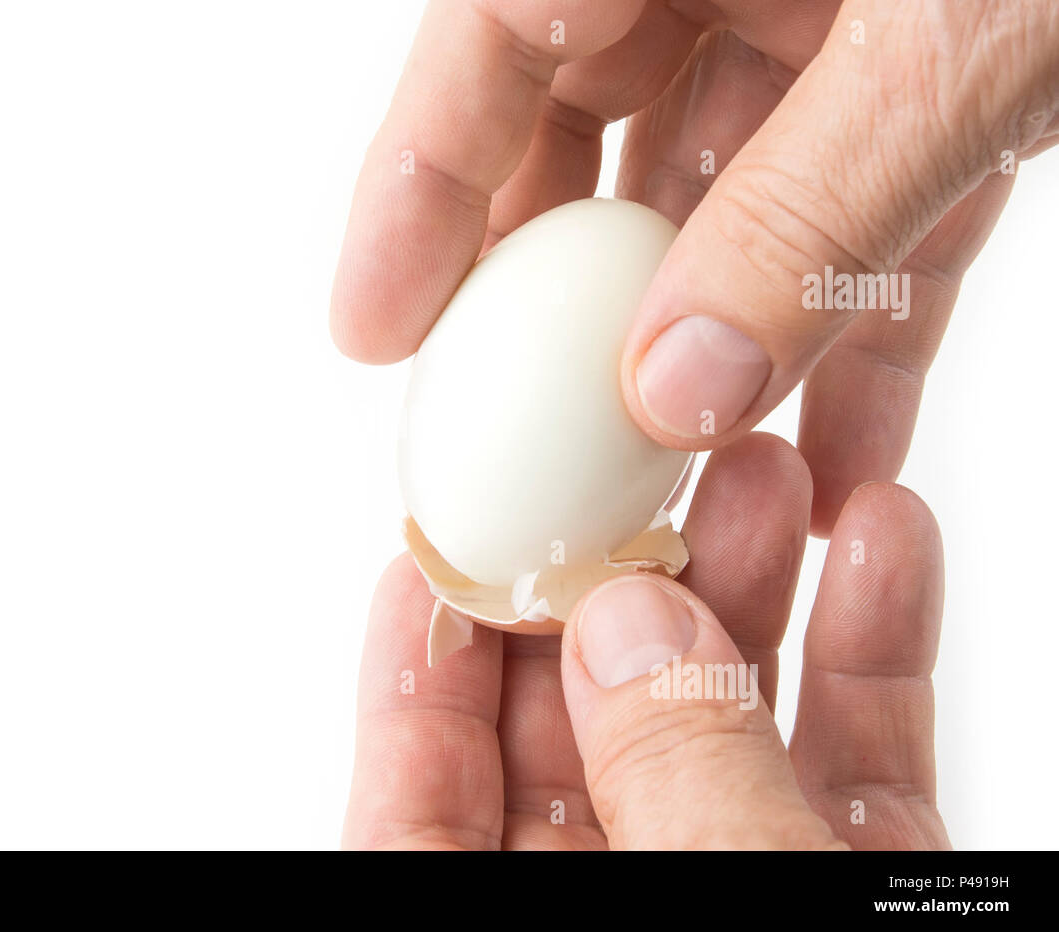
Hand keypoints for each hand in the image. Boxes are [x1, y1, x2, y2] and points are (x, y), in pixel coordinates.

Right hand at [330, 0, 1058, 534]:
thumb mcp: (959, 30)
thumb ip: (807, 213)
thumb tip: (670, 391)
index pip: (488, 40)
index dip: (414, 193)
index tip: (372, 331)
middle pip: (591, 140)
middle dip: (557, 301)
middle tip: (516, 434)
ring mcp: (834, 21)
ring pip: (723, 203)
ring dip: (707, 347)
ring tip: (666, 485)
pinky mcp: (939, 82)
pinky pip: (861, 222)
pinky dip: (851, 333)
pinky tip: (831, 452)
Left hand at [342, 434, 947, 848]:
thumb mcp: (709, 901)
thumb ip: (667, 775)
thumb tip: (624, 625)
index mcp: (516, 927)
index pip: (423, 801)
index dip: (421, 668)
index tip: (436, 543)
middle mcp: (621, 900)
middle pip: (587, 730)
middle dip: (614, 582)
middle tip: (631, 463)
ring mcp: (746, 880)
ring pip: (726, 726)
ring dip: (748, 585)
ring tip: (765, 464)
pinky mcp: (860, 881)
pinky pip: (859, 757)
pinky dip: (871, 648)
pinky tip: (882, 536)